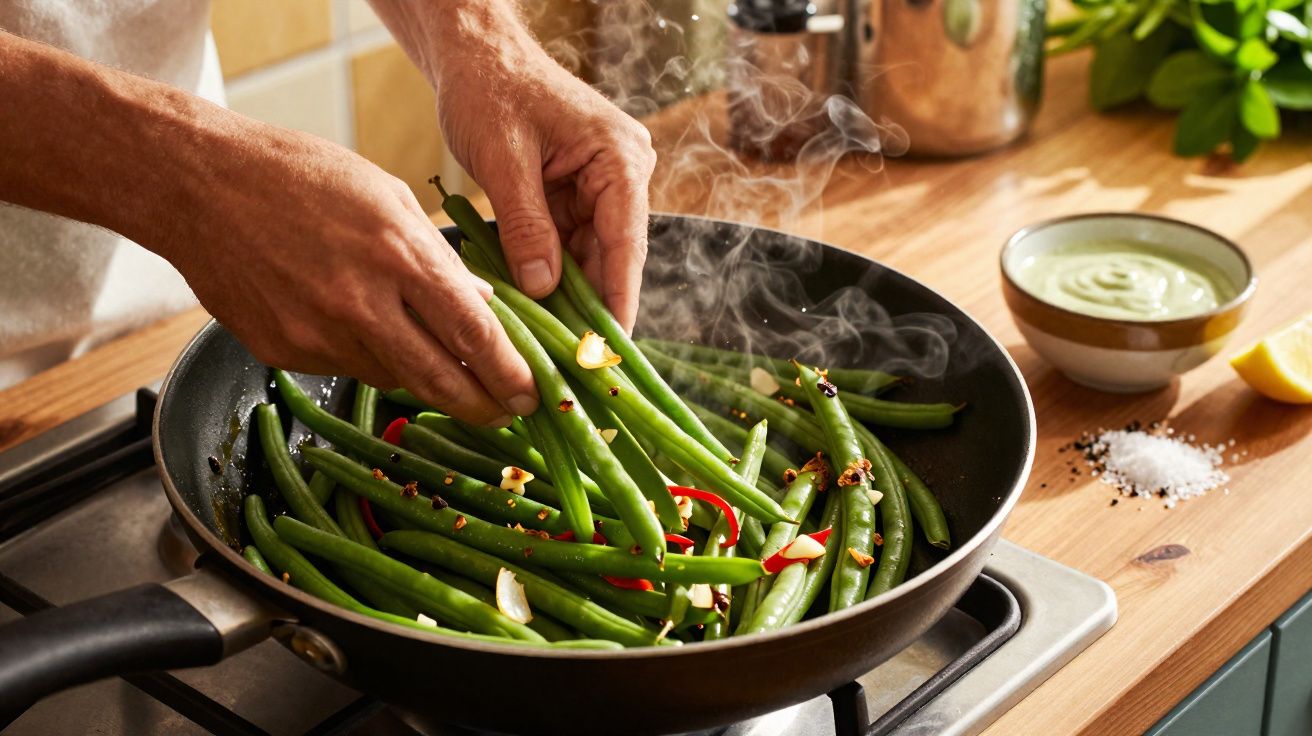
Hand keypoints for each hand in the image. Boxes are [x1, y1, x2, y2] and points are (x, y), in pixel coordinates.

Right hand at [165, 116, 537, 425]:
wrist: (197, 183)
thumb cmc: (300, 175)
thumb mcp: (388, 196)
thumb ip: (438, 258)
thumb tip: (482, 303)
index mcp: (399, 254)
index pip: (474, 333)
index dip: (510, 373)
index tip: (532, 393)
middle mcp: (361, 303)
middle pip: (439, 380)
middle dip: (482, 406)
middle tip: (507, 414)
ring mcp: (317, 334)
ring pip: (393, 377)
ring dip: (426, 379)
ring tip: (446, 369)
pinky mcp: (283, 351)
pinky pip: (346, 368)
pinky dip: (368, 358)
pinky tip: (363, 329)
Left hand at [428, 15, 656, 331]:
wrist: (475, 53)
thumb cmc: (490, 88)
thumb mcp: (504, 160)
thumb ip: (527, 227)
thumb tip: (544, 289)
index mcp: (620, 158)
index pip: (627, 244)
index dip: (618, 301)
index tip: (611, 349)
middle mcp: (622, 173)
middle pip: (613, 256)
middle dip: (592, 307)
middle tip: (576, 362)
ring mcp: (602, 184)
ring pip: (591, 256)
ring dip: (570, 296)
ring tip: (554, 346)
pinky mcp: (577, 193)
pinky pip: (569, 244)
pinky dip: (552, 274)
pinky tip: (538, 310)